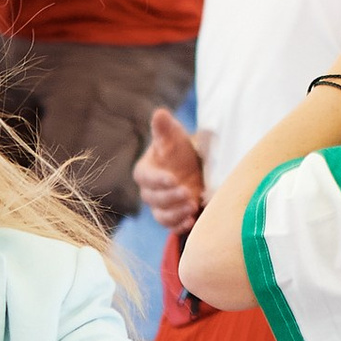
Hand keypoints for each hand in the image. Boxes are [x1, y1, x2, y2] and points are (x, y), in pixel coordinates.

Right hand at [136, 105, 205, 231]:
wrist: (196, 168)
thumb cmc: (180, 150)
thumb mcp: (175, 137)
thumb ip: (165, 129)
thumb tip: (160, 113)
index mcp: (146, 171)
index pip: (145, 178)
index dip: (157, 180)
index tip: (173, 179)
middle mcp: (150, 191)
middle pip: (153, 199)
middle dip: (170, 198)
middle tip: (187, 193)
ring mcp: (161, 206)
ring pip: (161, 216)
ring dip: (176, 213)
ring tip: (193, 206)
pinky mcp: (173, 217)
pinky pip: (171, 227)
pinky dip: (180, 226)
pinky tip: (192, 221)